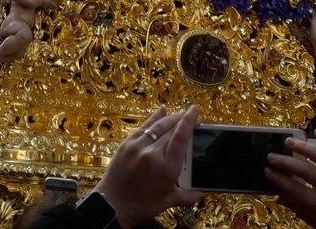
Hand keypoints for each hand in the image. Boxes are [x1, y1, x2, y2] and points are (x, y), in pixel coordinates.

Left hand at [94, 106, 201, 228]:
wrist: (113, 204)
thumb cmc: (142, 205)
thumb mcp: (168, 202)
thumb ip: (187, 196)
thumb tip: (202, 192)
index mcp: (166, 169)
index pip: (180, 138)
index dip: (189, 122)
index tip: (195, 110)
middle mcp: (152, 154)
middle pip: (170, 130)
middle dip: (181, 120)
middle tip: (190, 114)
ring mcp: (138, 146)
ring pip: (157, 126)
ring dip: (170, 118)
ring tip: (179, 113)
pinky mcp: (126, 143)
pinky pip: (144, 127)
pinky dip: (154, 118)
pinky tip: (162, 111)